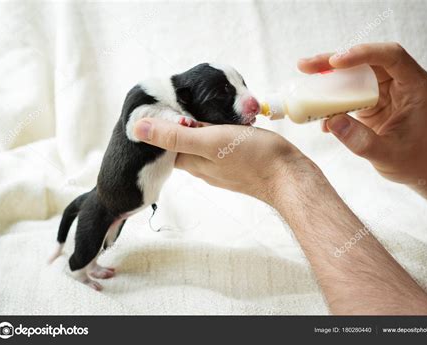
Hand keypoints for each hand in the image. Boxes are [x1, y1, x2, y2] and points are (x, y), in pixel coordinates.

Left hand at [133, 119, 320, 205]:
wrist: (289, 175)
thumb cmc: (252, 158)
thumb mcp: (210, 141)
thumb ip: (175, 136)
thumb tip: (137, 129)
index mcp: (192, 162)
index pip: (164, 145)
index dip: (157, 127)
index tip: (156, 105)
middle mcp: (203, 166)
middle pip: (181, 144)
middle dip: (176, 124)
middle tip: (178, 98)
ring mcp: (221, 165)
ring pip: (200, 143)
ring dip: (197, 126)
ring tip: (200, 104)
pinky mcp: (237, 159)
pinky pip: (219, 143)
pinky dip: (216, 130)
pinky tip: (223, 119)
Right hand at [298, 42, 426, 184]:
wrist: (417, 169)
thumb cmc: (412, 161)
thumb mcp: (387, 154)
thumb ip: (361, 141)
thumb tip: (332, 122)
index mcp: (415, 86)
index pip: (391, 56)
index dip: (363, 54)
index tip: (336, 62)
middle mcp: (400, 82)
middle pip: (366, 60)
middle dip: (334, 61)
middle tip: (306, 66)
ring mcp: (384, 89)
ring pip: (354, 72)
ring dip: (328, 75)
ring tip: (305, 77)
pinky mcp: (371, 99)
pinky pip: (348, 91)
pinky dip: (331, 97)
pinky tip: (319, 113)